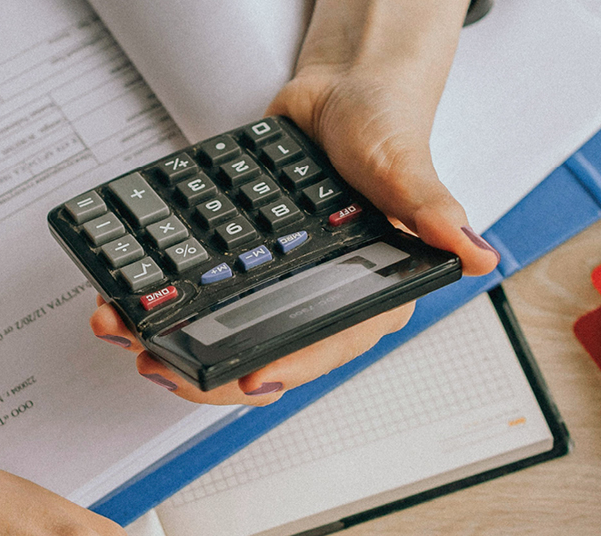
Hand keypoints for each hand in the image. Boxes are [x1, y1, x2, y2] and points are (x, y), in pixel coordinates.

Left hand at [90, 0, 498, 405]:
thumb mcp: (405, 166)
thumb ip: (434, 212)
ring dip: (168, 341)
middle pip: (259, 356)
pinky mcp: (241, 266)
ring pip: (221, 334)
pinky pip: (200, 296)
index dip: (284, 370)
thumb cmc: (384, 126)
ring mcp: (276, 287)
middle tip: (157, 363)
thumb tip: (479, 254)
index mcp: (369, 296)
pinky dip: (161, 303)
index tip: (245, 381)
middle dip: (203, 369)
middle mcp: (320, 302)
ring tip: (121, 333)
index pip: (323, 348)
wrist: (341, 88)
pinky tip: (124, 302)